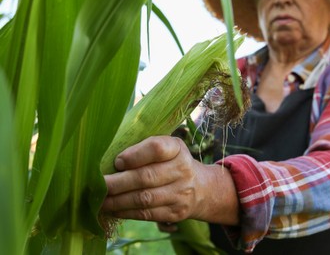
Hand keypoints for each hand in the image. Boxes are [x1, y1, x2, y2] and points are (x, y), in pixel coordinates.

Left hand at [102, 136, 238, 224]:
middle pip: (146, 177)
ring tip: (100, 200)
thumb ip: (143, 148)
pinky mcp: (175, 212)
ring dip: (117, 201)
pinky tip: (113, 209)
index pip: (156, 148)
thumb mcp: (166, 147)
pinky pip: (147, 214)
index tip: (117, 161)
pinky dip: (126, 212)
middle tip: (97, 184)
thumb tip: (110, 161)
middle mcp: (182, 170)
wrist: (200, 188)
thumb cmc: (171, 162)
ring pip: (144, 199)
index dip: (134, 155)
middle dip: (117, 182)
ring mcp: (180, 193)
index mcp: (177, 148)